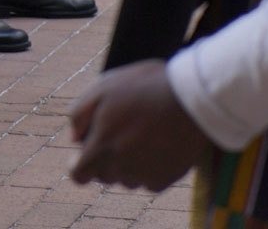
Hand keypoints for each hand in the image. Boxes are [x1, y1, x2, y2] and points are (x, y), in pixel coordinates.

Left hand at [68, 59, 212, 191]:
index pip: (78, 175)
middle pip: (104, 176)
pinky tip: (160, 143)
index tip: (93, 146)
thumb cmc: (145, 87)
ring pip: (127, 179)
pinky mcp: (166, 179)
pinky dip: (152, 167)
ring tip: (144, 134)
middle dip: (106, 158)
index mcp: (101, 148)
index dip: (81, 162)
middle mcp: (120, 169)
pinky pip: (150, 179)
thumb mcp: (103, 87)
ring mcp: (144, 176)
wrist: (192, 98)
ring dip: (129, 164)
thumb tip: (75, 139)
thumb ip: (79, 114)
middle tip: (124, 132)